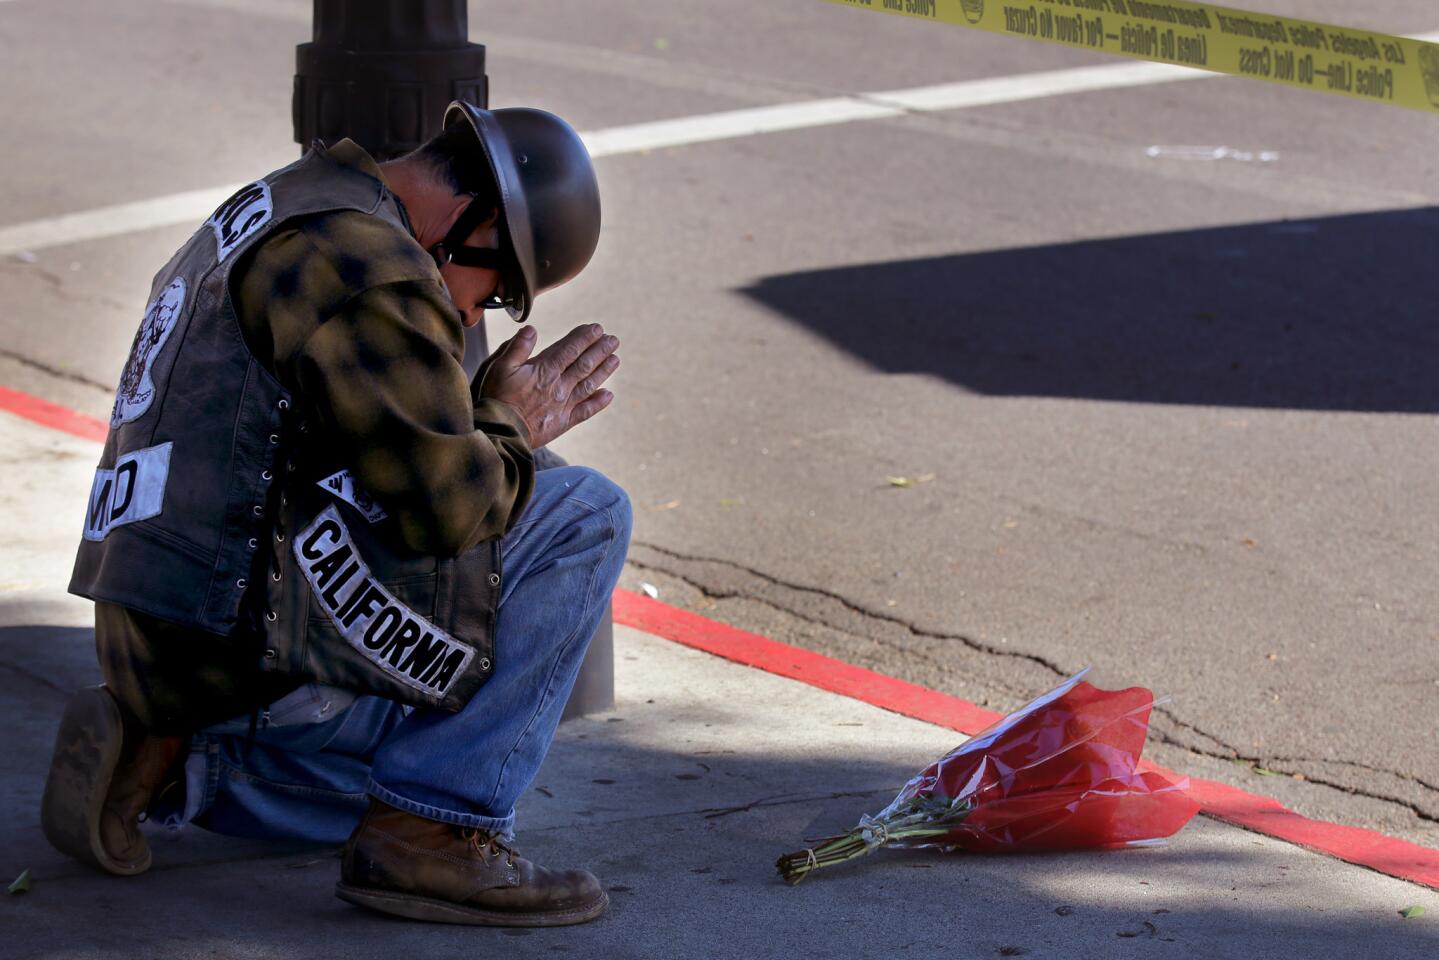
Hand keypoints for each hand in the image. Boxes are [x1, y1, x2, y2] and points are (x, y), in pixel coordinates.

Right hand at [478, 323, 618, 448]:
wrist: (500, 433)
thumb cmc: (497, 398)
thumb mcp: (499, 367)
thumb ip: (517, 347)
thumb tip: (531, 330)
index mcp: (544, 371)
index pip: (570, 349)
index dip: (585, 338)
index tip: (597, 328)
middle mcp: (558, 386)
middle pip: (584, 365)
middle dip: (600, 350)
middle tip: (613, 339)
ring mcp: (563, 405)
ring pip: (589, 384)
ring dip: (604, 371)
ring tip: (616, 359)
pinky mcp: (563, 422)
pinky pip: (585, 411)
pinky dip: (598, 402)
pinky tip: (609, 394)